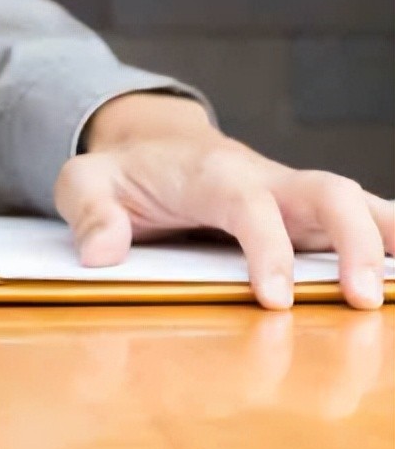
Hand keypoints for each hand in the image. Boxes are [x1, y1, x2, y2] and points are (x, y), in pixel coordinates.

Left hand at [56, 94, 393, 310]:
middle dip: (352, 242)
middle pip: (326, 192)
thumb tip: (101, 253)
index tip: (276, 300)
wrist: (152, 148)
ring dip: (385, 239)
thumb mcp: (83, 182)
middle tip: (360, 300)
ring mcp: (290, 193)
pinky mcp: (305, 212)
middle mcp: (263, 177)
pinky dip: (388, 239)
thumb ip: (88, 214)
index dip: (269, 249)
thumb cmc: (120, 173)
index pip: (249, 205)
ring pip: (355, 201)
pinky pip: (359, 217)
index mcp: (210, 172)